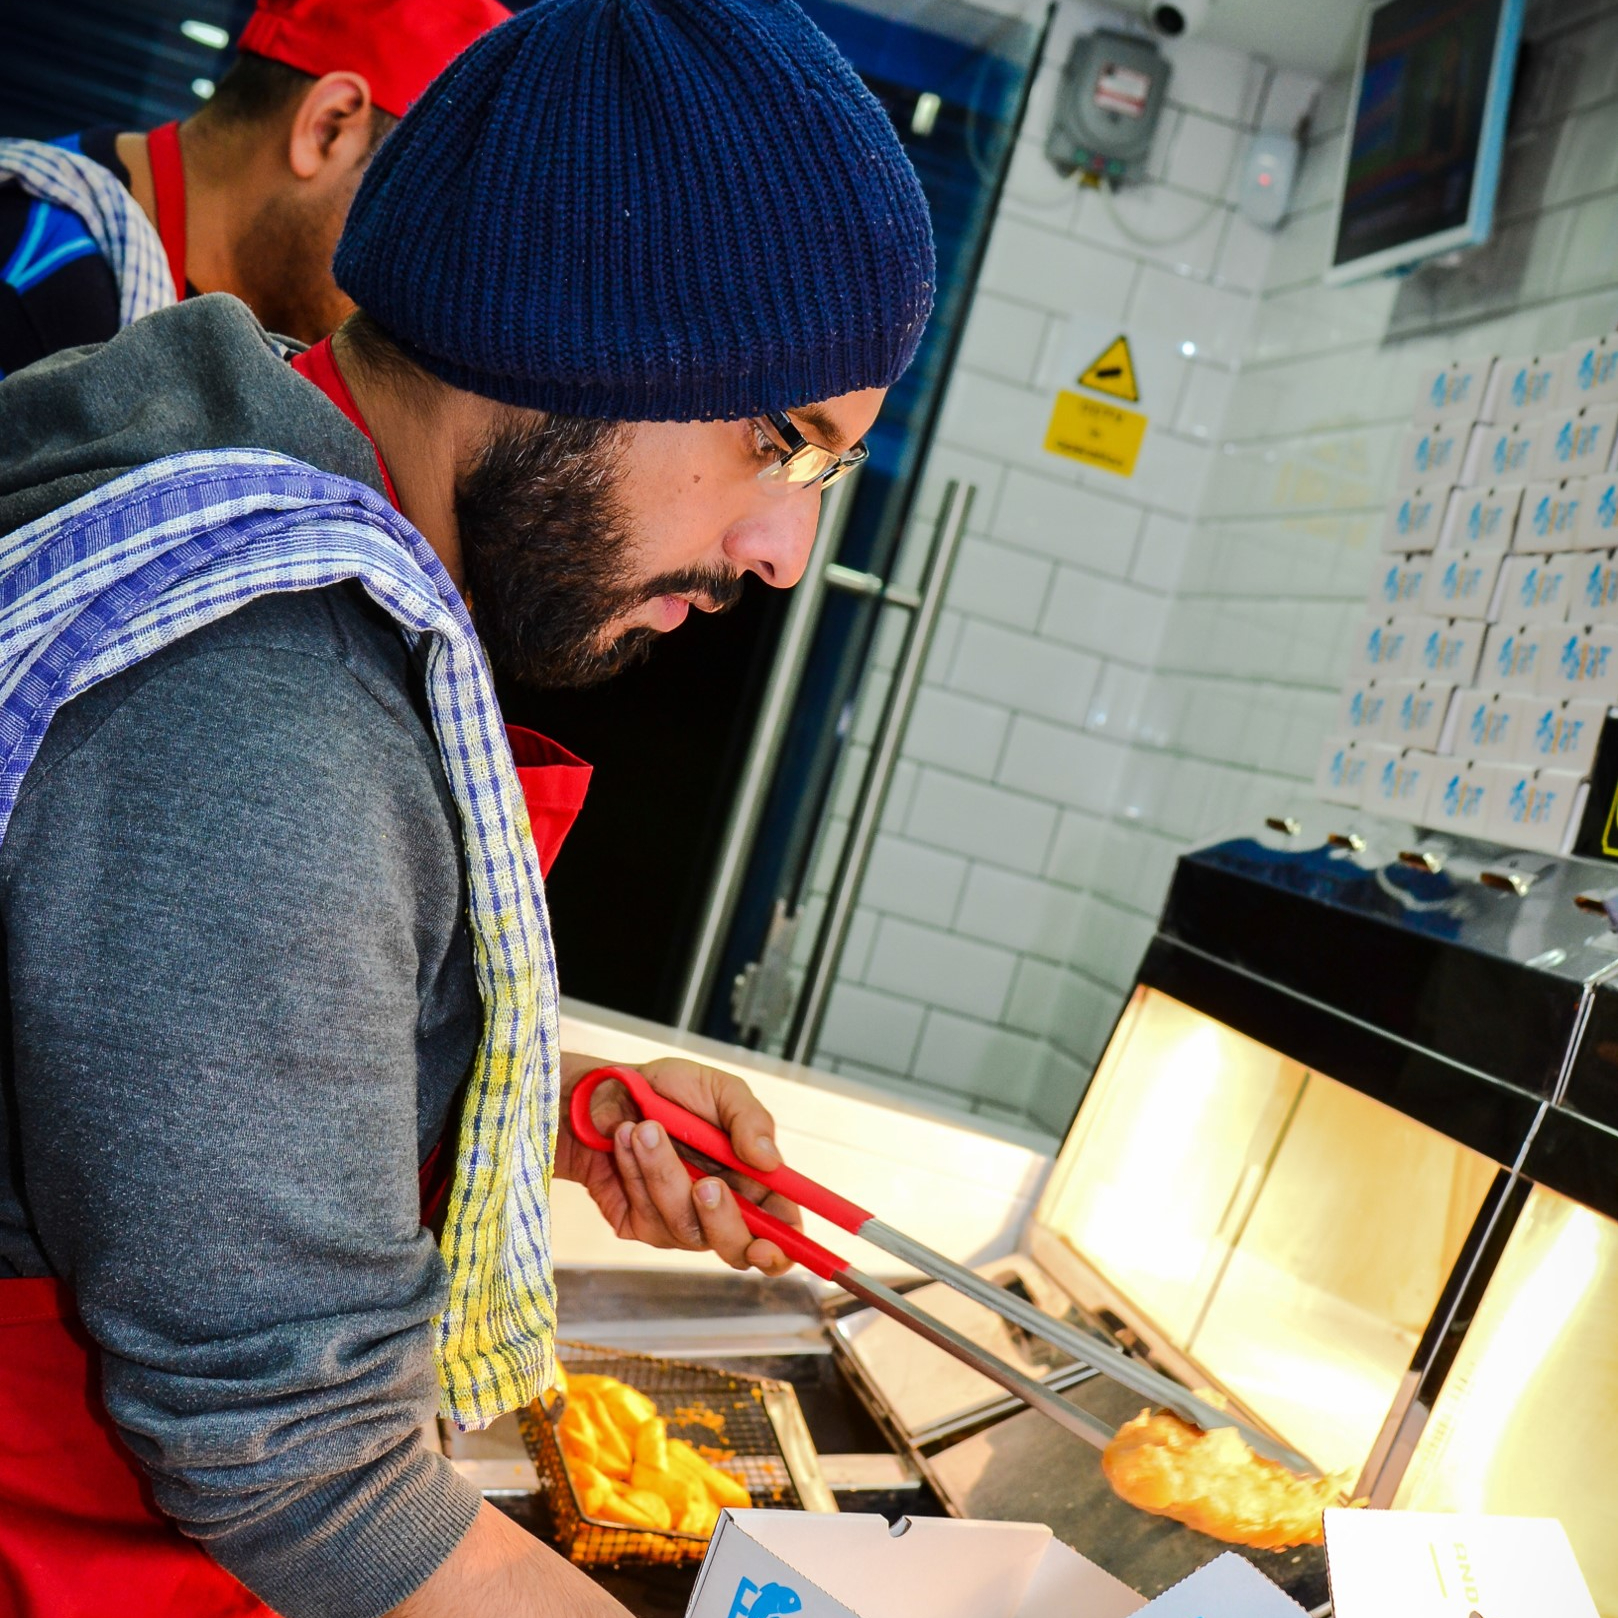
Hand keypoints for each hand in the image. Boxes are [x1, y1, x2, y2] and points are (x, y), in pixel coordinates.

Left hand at [554, 1054, 801, 1274]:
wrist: (605, 1090)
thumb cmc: (669, 1089)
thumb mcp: (719, 1088)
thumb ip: (751, 1120)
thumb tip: (770, 1162)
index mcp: (752, 1181)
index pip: (780, 1228)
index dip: (782, 1246)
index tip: (769, 1244)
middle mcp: (719, 1208)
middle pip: (736, 1248)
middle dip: (722, 1220)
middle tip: (706, 1184)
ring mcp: (679, 1220)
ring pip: (684, 1226)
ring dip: (664, 1173)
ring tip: (645, 1128)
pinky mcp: (641, 1222)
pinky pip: (647, 1214)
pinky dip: (636, 1172)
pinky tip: (625, 1140)